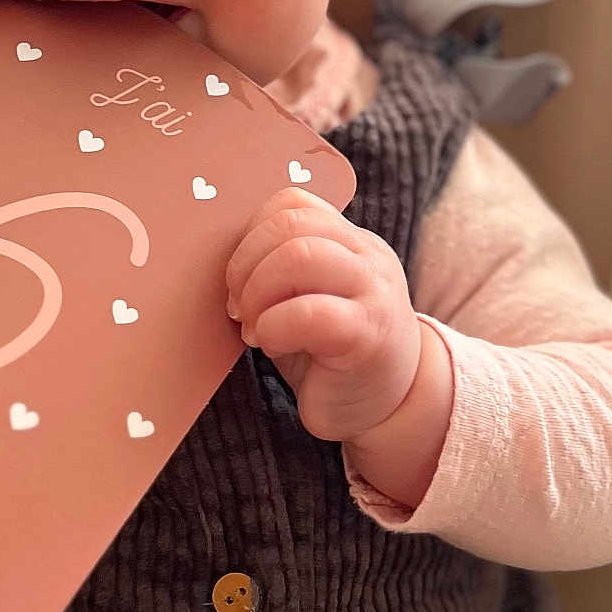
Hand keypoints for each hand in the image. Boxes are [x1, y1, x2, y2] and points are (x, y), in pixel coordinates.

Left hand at [224, 187, 421, 444]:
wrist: (392, 409)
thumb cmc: (334, 356)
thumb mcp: (307, 300)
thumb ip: (280, 271)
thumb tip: (219, 260)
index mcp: (351, 242)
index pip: (293, 203)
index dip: (251, 236)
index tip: (239, 280)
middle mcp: (368, 257)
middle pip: (291, 224)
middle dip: (246, 264)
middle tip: (239, 308)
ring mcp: (373, 292)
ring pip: (300, 256)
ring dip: (258, 293)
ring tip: (255, 329)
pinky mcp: (369, 334)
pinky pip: (310, 312)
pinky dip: (275, 327)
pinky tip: (274, 345)